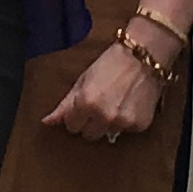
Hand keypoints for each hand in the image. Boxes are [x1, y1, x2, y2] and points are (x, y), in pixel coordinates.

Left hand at [44, 43, 161, 142]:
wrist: (145, 56)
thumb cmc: (111, 63)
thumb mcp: (83, 80)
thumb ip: (65, 104)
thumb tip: (47, 122)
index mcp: (86, 103)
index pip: (71, 126)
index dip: (76, 115)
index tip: (83, 106)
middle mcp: (104, 116)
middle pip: (89, 135)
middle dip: (90, 123)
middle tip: (99, 105)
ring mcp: (123, 123)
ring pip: (108, 134)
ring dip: (109, 123)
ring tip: (116, 103)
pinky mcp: (140, 125)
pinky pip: (126, 131)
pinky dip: (126, 121)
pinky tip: (130, 104)